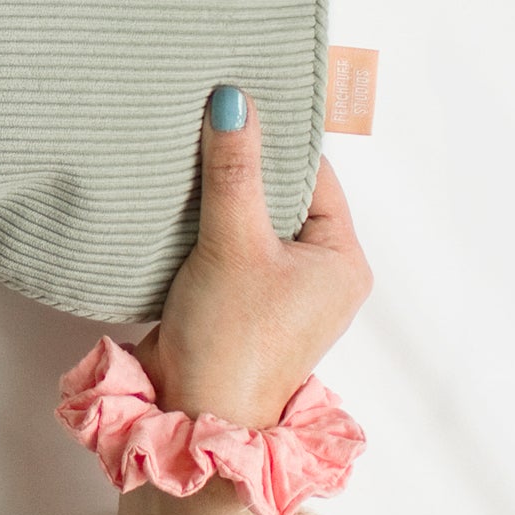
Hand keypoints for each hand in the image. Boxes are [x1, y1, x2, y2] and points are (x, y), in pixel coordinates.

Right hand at [113, 85, 372, 514]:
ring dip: (217, 191)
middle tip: (202, 114)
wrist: (191, 417)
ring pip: (249, 216)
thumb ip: (234, 171)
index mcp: (342, 261)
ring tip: (184, 147)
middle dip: (242, 160)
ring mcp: (276, 289)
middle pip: (280, 192)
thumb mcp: (233, 243)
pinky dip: (202, 220)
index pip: (313, 173)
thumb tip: (234, 100)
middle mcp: (317, 273)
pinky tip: (173, 195)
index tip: (235, 97)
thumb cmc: (232, 341)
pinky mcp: (237, 299)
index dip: (274, 135)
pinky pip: (225, 240)